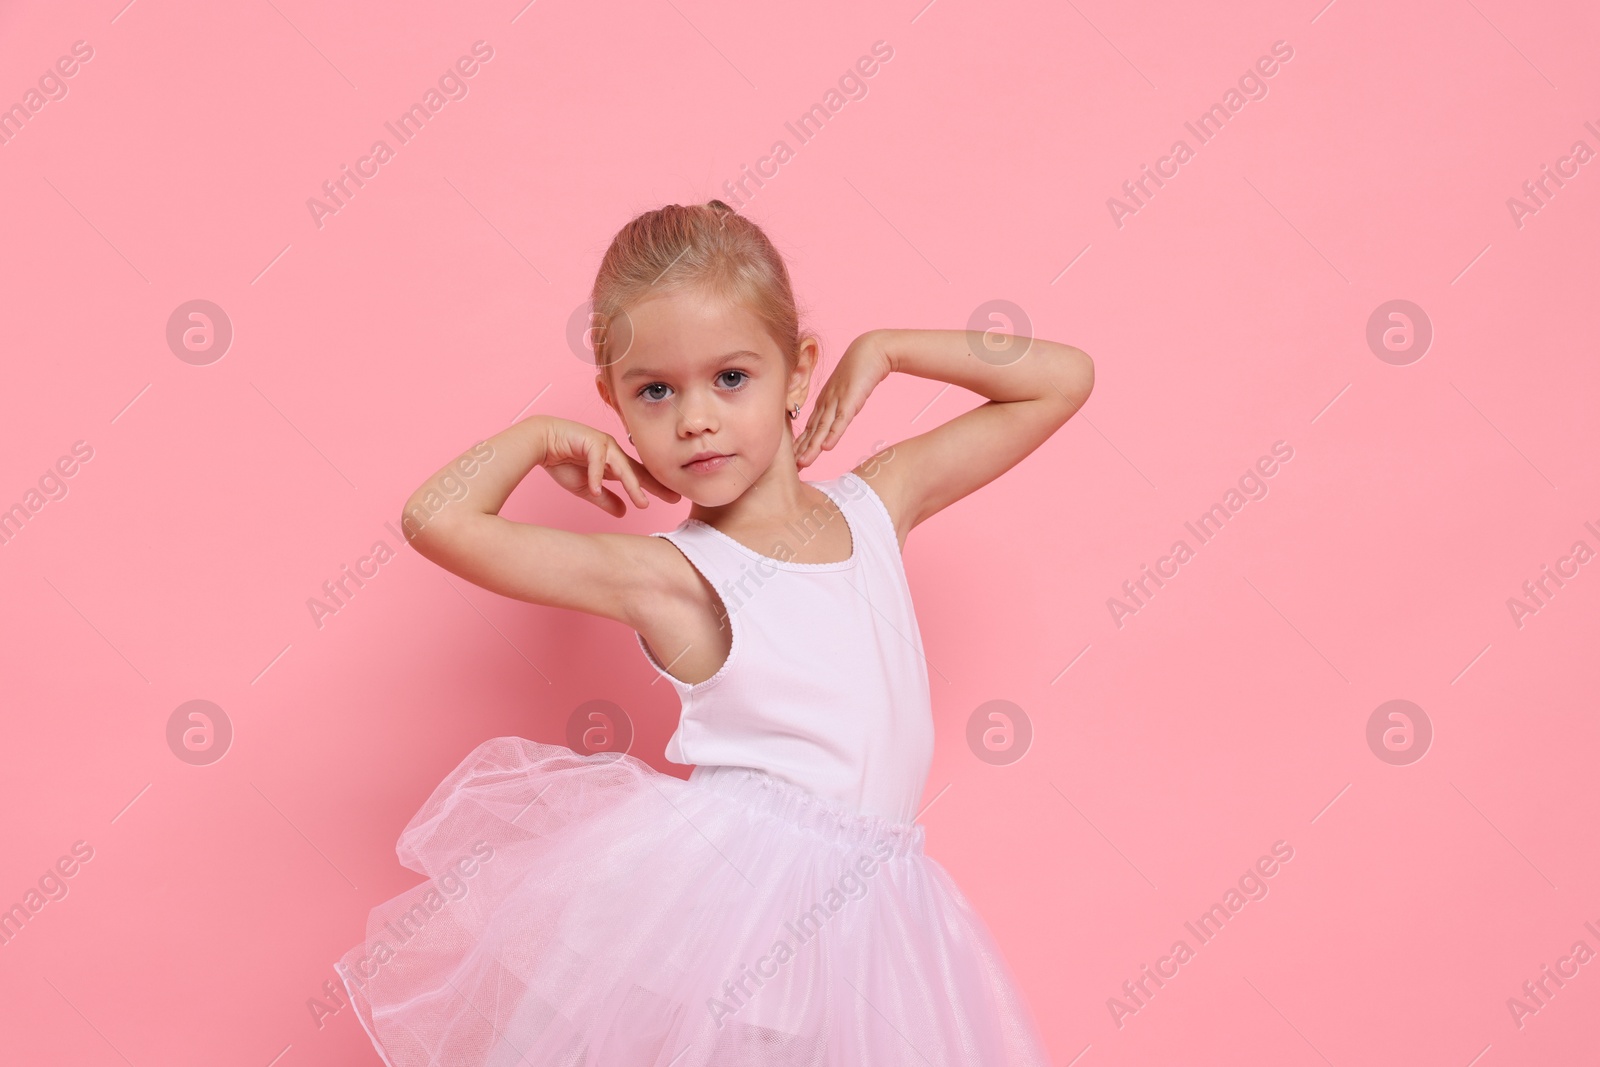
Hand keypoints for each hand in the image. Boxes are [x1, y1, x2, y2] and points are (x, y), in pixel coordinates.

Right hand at [537, 417, 680, 516]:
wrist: (541, 442)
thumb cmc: (562, 461)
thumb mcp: (587, 488)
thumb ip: (605, 499)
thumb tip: (623, 513)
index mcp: (614, 462)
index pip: (639, 477)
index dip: (655, 488)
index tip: (673, 499)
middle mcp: (613, 452)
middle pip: (637, 471)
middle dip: (656, 485)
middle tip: (674, 498)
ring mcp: (603, 444)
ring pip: (621, 466)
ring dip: (632, 484)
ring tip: (641, 502)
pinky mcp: (589, 440)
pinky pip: (596, 460)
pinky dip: (596, 476)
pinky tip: (595, 490)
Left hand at [794, 332, 892, 468]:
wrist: (871, 350)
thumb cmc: (860, 370)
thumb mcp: (845, 391)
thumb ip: (840, 406)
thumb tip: (836, 420)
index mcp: (824, 402)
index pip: (810, 427)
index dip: (801, 444)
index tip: (793, 461)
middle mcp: (827, 403)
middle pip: (812, 431)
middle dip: (801, 450)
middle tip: (791, 468)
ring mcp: (837, 401)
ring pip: (823, 428)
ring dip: (812, 447)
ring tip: (803, 463)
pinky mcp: (851, 399)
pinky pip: (841, 419)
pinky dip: (834, 433)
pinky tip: (827, 447)